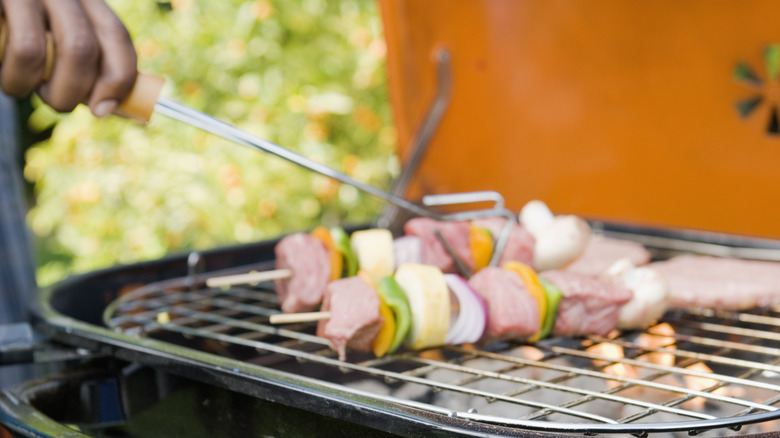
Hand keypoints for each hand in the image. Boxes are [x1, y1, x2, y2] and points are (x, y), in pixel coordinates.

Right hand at [0, 0, 136, 116]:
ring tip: (16, 84)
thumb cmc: (13, 29)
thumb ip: (78, 60)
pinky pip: (19, 49)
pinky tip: (2, 69)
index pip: (116, 35)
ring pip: (37, 51)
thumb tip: (106, 105)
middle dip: (71, 91)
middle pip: (81, 47)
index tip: (103, 109)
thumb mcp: (53, 38)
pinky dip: (11, 76)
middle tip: (55, 102)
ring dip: (28, 85)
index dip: (119, 77)